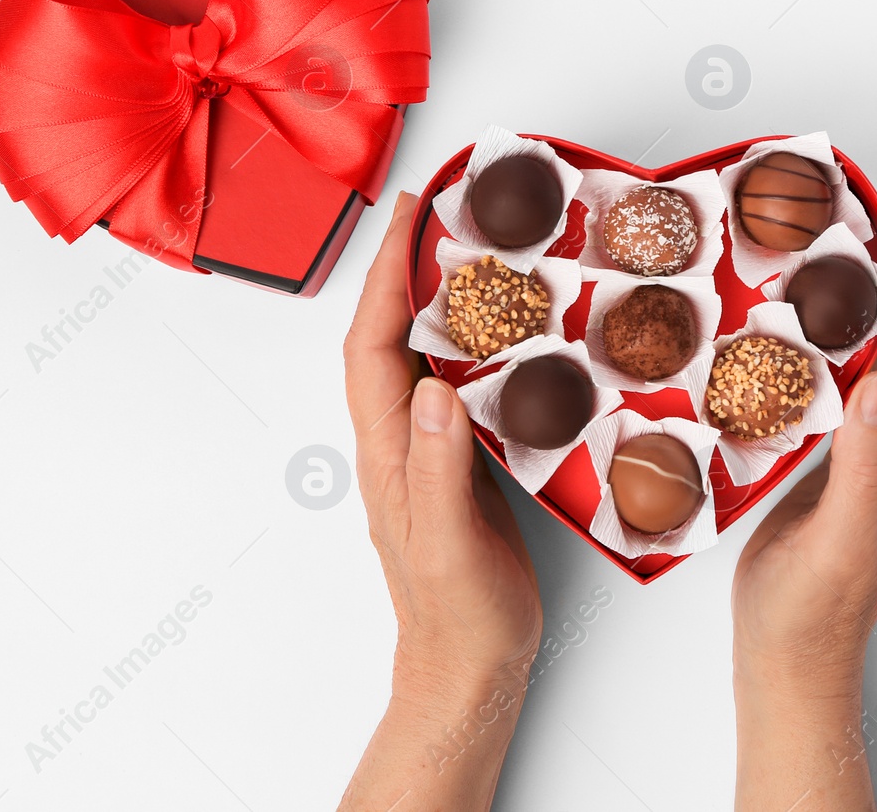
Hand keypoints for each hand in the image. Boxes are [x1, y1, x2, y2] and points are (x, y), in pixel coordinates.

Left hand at [340, 192, 540, 810]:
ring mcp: (426, 450)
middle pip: (387, 334)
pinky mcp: (458, 462)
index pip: (373, 345)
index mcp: (389, 452)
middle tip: (440, 209)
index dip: (385, 276)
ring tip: (470, 246)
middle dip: (403, 265)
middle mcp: (400, 440)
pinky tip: (503, 327)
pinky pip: (456, 383)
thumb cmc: (460, 618)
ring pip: (418, 354)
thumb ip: (441, 470)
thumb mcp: (453, 547)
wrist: (468, 668)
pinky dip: (470, 341)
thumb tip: (434, 390)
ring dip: (433, 295)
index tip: (410, 216)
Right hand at [731, 200, 876, 808]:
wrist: (788, 661)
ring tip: (829, 253)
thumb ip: (866, 460)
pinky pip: (844, 388)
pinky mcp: (837, 465)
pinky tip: (795, 325)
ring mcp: (874, 459)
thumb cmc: (813, 614)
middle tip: (863, 220)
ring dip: (864, 306)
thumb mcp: (841, 538)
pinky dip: (828, 345)